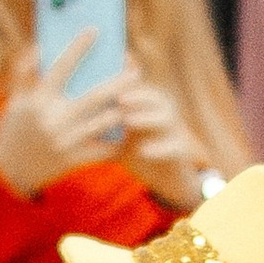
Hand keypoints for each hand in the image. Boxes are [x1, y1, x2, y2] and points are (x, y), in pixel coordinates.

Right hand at [0, 48, 140, 196]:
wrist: (9, 172)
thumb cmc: (12, 130)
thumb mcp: (14, 100)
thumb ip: (24, 73)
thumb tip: (40, 47)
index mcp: (39, 100)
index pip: (61, 67)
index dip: (78, 47)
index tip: (95, 30)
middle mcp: (55, 119)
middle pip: (95, 96)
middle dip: (119, 82)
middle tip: (136, 71)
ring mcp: (67, 141)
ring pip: (105, 122)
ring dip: (124, 109)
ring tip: (137, 99)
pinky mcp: (75, 159)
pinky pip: (104, 149)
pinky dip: (119, 140)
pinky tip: (131, 130)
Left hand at [114, 75, 209, 210]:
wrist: (166, 178)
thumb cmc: (140, 152)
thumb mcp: (124, 135)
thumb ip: (109, 120)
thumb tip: (82, 104)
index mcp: (151, 108)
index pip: (141, 89)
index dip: (126, 84)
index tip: (106, 85)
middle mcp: (165, 115)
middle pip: (157, 97)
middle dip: (138, 96)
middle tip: (119, 99)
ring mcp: (175, 132)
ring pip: (167, 118)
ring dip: (147, 118)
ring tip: (128, 122)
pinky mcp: (181, 151)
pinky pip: (174, 147)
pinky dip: (159, 148)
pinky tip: (143, 151)